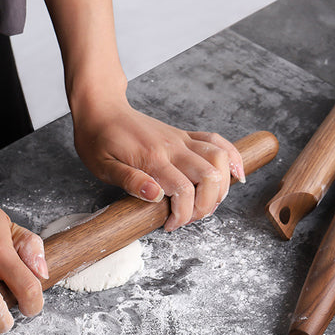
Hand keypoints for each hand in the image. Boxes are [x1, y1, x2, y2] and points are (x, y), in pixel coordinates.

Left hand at [73, 101, 244, 231]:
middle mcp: (172, 147)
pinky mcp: (184, 135)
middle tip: (189, 218)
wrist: (101, 109)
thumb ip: (130, 181)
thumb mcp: (103, 166)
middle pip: (210, 176)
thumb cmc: (98, 139)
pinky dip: (232, 157)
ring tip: (209, 203)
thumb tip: (156, 196)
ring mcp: (181, 139)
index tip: (170, 225)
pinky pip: (217, 142)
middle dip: (206, 205)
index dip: (183, 215)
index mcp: (152, 158)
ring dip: (222, 186)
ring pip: (219, 158)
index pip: (183, 191)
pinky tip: (236, 173)